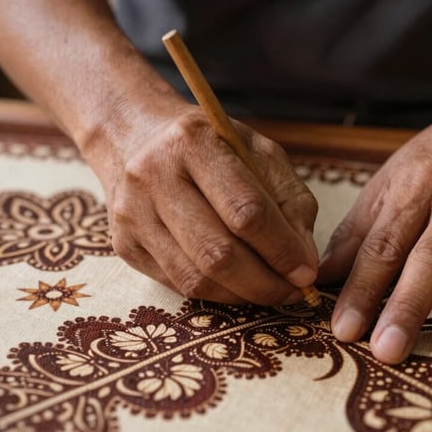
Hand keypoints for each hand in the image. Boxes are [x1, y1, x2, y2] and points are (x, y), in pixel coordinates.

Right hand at [86, 102, 318, 304]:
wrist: (133, 136)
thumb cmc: (209, 145)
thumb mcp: (257, 152)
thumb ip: (290, 200)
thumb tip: (304, 260)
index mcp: (193, 142)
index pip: (246, 211)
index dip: (282, 249)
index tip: (306, 271)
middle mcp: (154, 176)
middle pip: (218, 253)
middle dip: (265, 282)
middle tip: (293, 290)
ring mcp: (133, 214)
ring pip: (196, 278)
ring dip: (243, 295)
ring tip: (270, 291)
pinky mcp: (124, 244)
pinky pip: (178, 285)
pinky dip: (217, 294)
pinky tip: (238, 286)